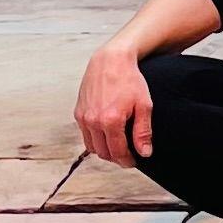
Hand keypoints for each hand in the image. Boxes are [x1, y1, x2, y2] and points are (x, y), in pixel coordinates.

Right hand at [76, 46, 152, 163]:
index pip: (117, 152)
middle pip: (103, 153)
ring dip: (104, 150)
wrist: (111, 61)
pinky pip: (85, 134)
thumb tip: (144, 152)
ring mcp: (83, 117)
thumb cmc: (129, 80)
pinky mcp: (78, 112)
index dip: (127, 161)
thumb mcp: (144, 106)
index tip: (134, 161)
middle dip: (116, 157)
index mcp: (110, 121)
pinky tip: (107, 133)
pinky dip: (95, 139)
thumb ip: (143, 132)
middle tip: (128, 155)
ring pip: (91, 146)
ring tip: (118, 145)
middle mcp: (93, 121)